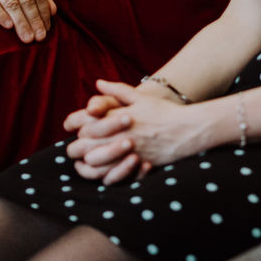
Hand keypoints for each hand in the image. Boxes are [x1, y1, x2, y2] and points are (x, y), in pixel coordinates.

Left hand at [67, 80, 206, 183]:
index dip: (76, 128)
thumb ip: (117, 90)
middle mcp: (120, 136)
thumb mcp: (140, 97)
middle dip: (76, 148)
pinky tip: (100, 173)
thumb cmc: (163, 111)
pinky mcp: (137, 166)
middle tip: (73, 148)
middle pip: (86, 146)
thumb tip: (97, 83)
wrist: (187, 129)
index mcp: (118, 118)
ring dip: (86, 164)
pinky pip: (113, 177)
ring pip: (96, 164)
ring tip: (82, 163)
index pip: (86, 126)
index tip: (74, 128)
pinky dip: (103, 176)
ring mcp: (128, 153)